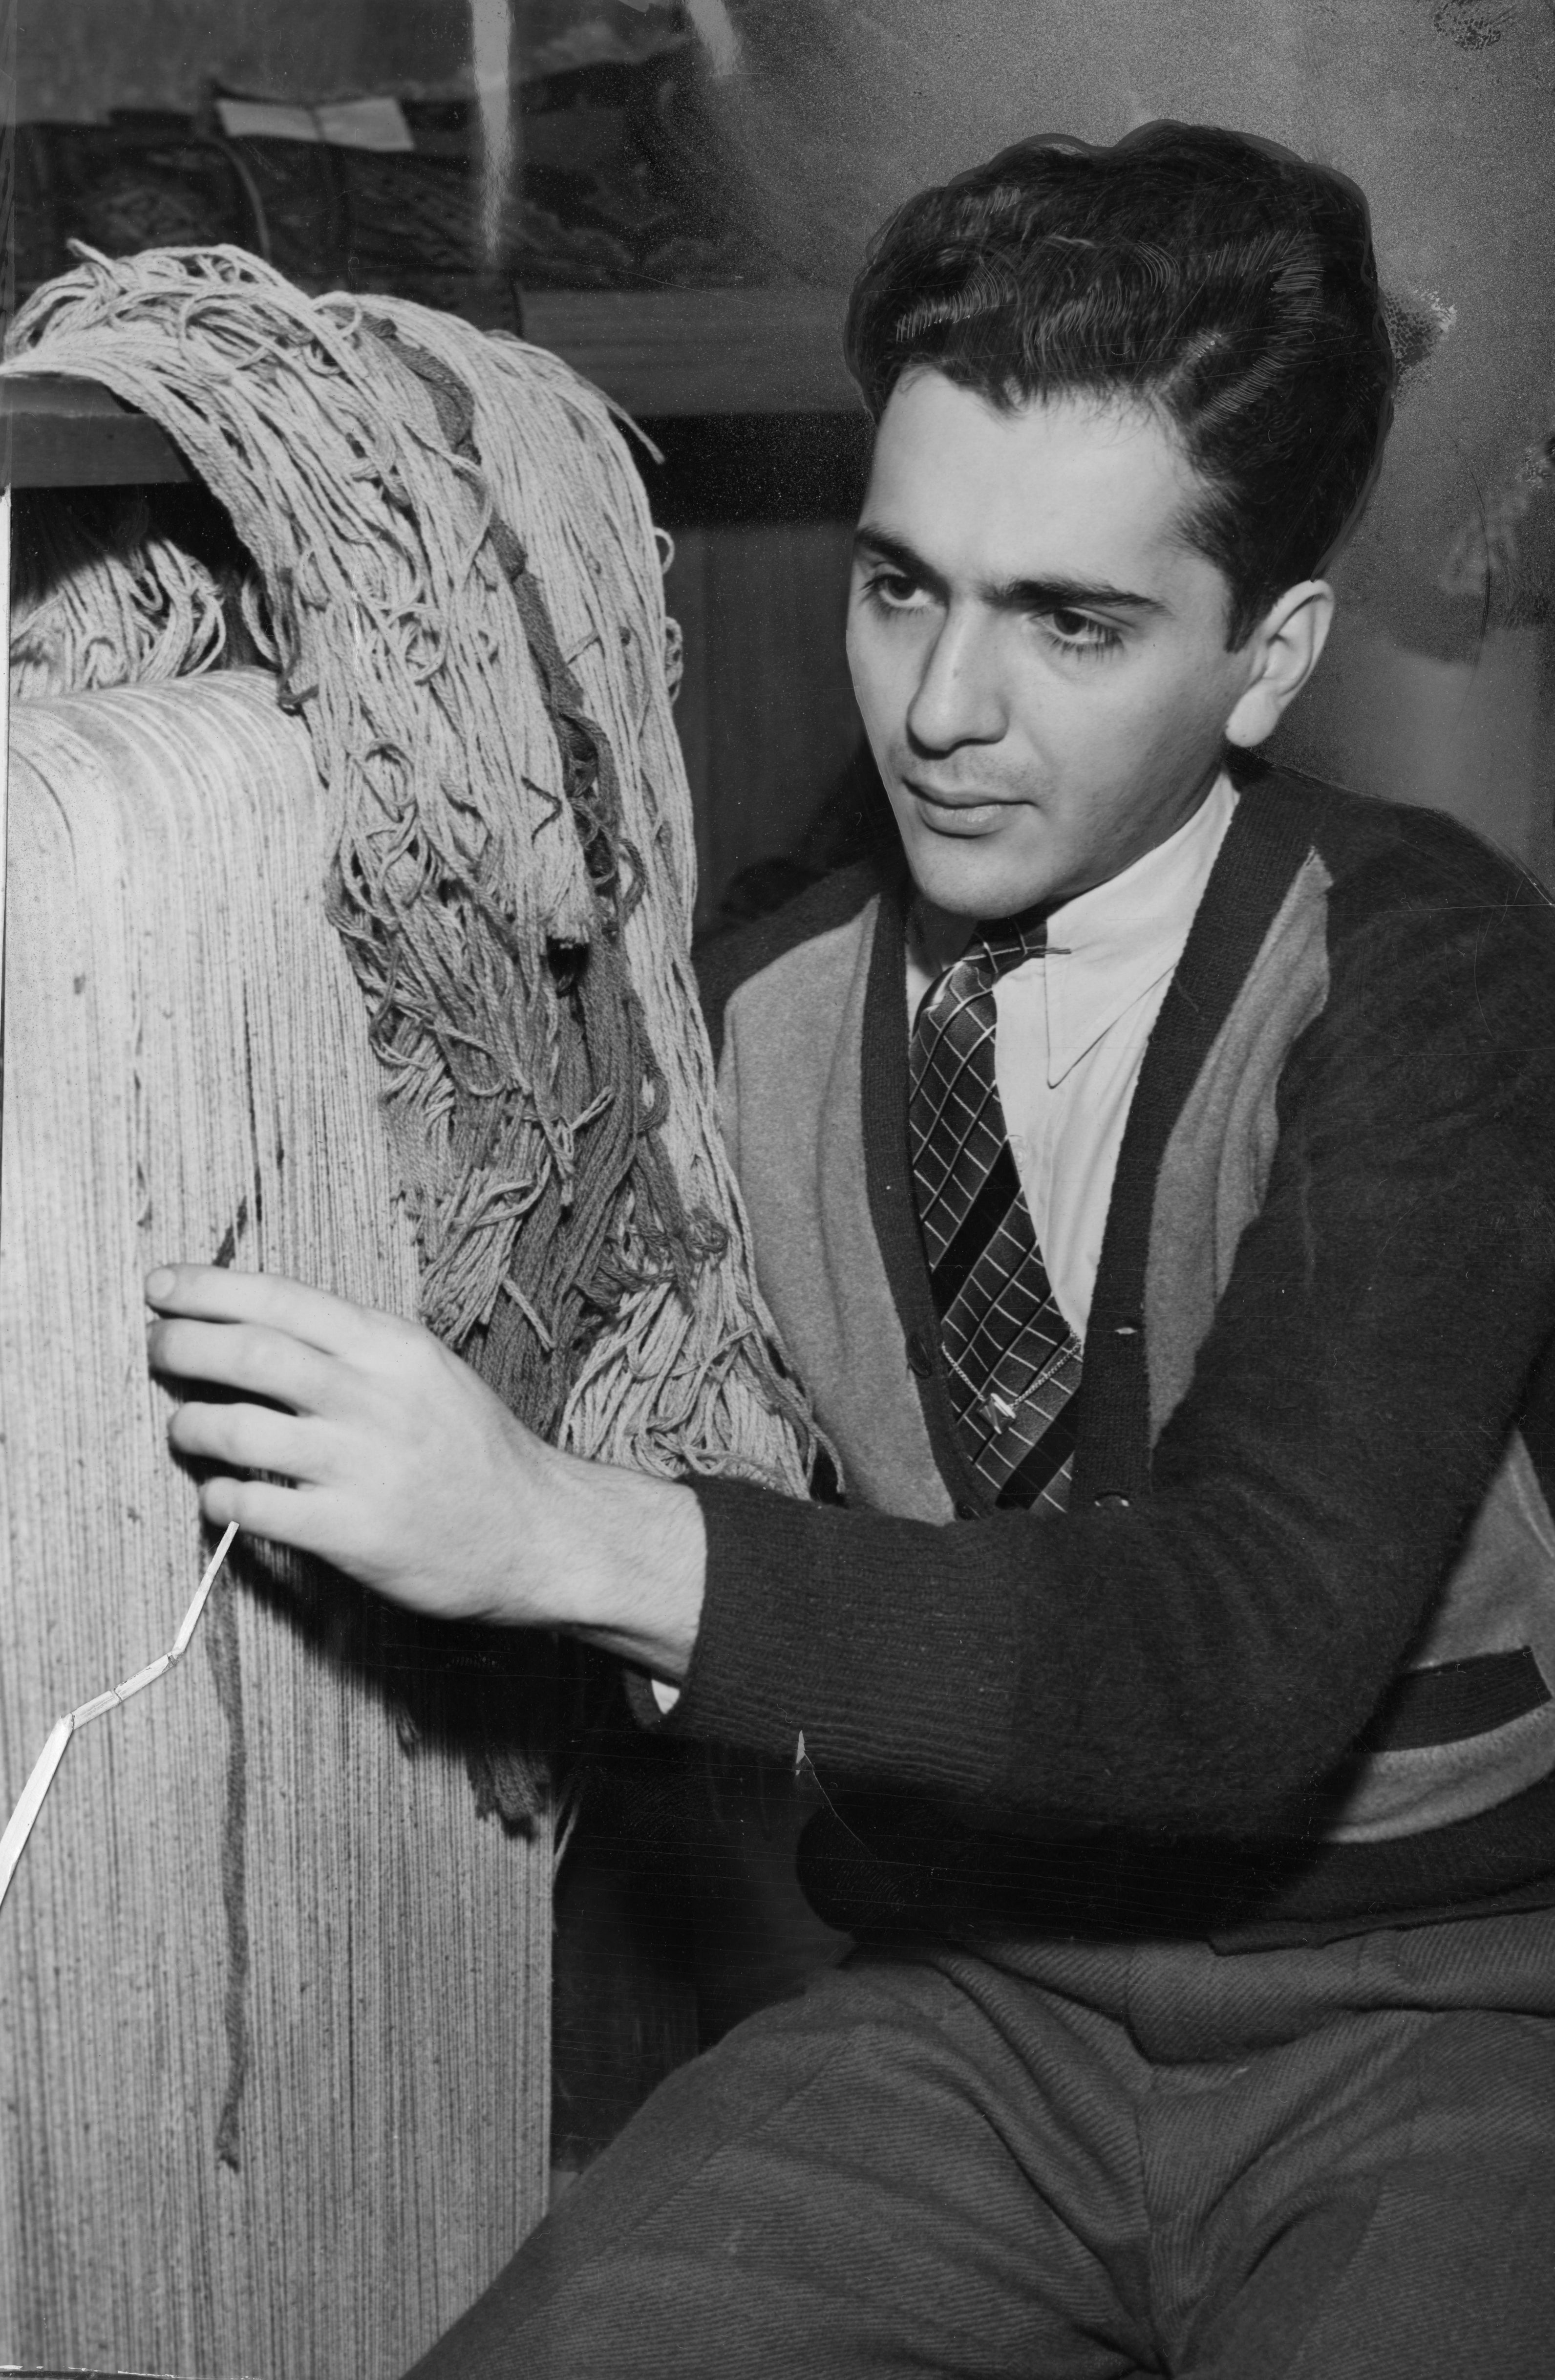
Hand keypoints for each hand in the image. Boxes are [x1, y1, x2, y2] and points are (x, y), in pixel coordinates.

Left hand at [144, 1265, 705, 1679]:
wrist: (539, 1534)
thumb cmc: (477, 1451)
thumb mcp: (427, 1372)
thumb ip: (354, 1349)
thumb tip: (258, 1327)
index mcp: (392, 1348)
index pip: (280, 1298)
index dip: (206, 1288)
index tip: (161, 1288)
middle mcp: (374, 1398)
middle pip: (248, 1353)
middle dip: (181, 1344)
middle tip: (155, 1348)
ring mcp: (362, 1466)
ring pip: (237, 1429)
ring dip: (189, 1424)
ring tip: (184, 1427)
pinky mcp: (352, 1533)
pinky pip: (253, 1508)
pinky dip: (218, 1496)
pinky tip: (219, 1494)